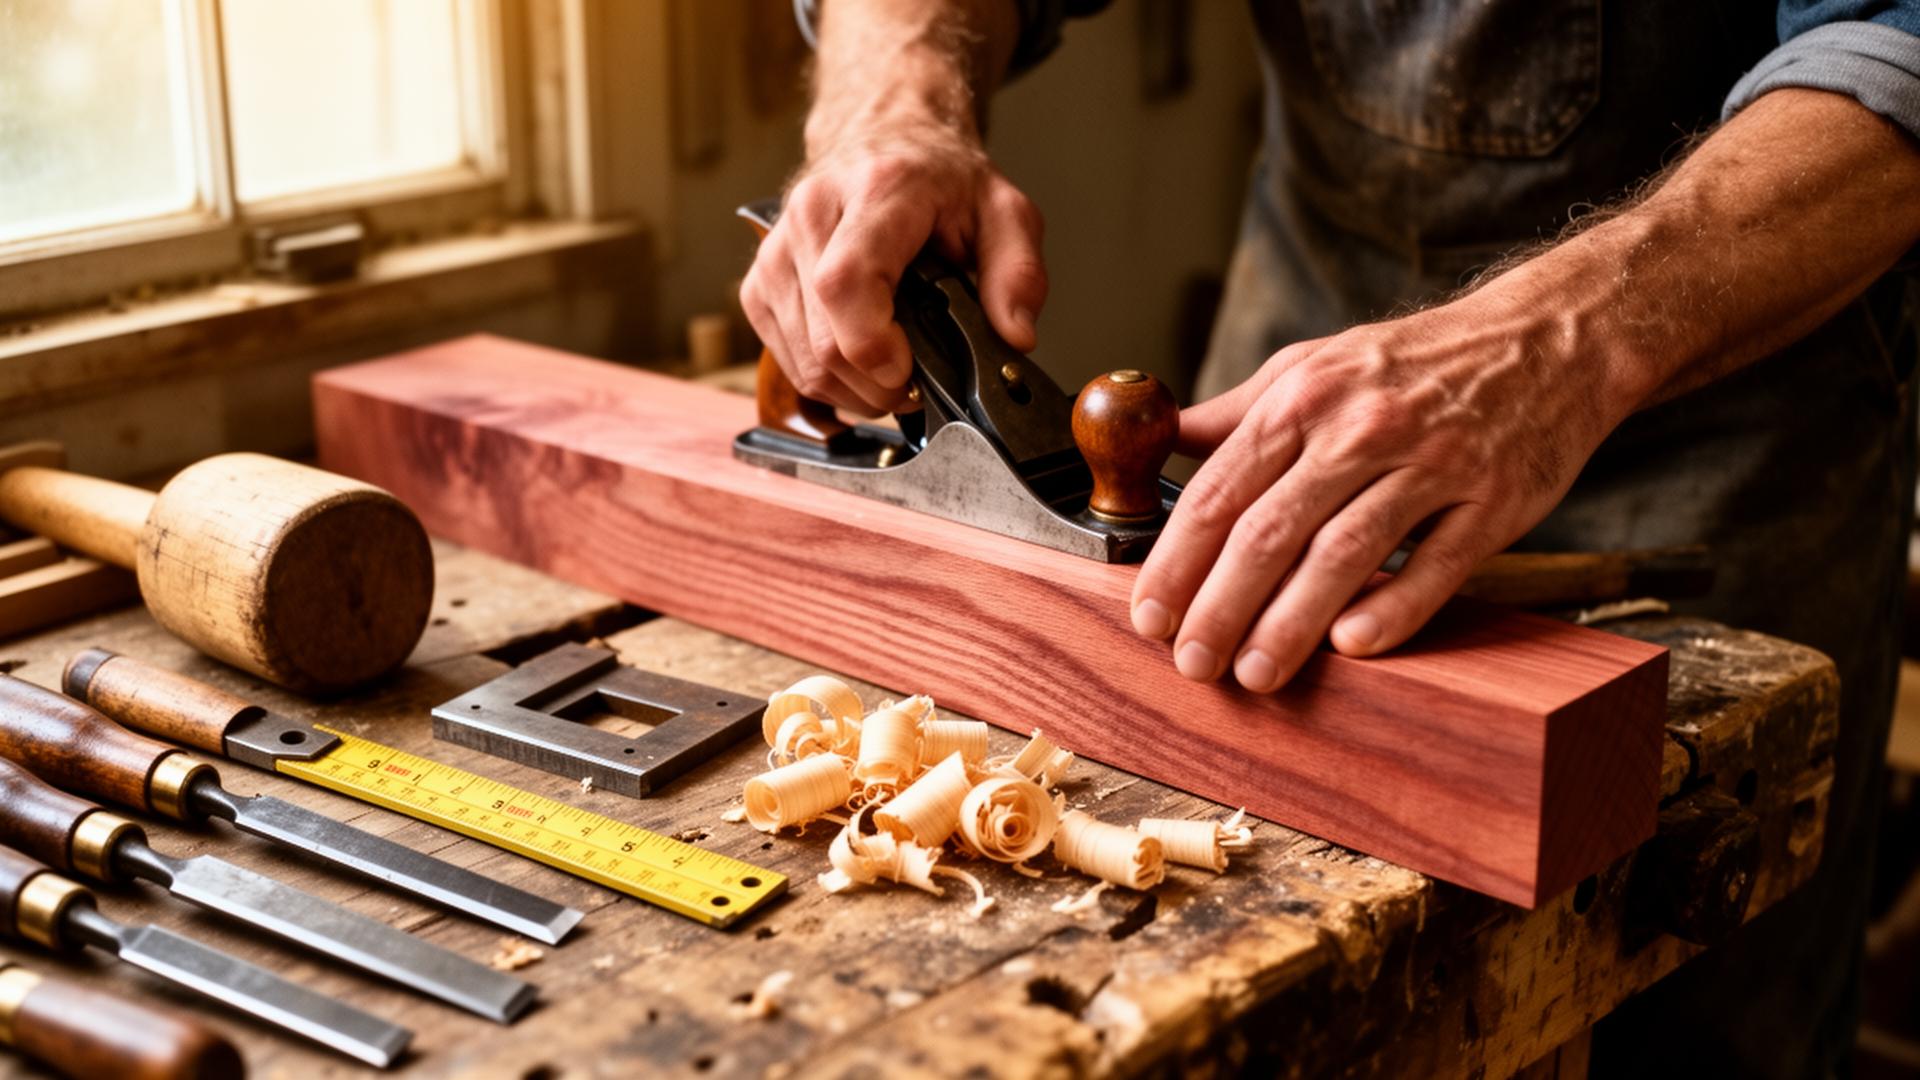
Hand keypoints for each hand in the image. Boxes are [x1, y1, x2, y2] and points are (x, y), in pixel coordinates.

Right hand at [739, 122, 1047, 416]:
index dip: (871, 345)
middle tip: (918, 383)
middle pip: (823, 338)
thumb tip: (1015, 336)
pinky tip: (860, 361)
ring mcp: (775, 251)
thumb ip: (1019, 273)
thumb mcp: (1005, 211)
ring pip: (803, 361)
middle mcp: (811, 215)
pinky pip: (786, 360)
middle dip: (877, 385)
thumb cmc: (938, 179)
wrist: (881, 137)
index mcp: (876, 190)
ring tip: (894, 371)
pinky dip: (828, 380)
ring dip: (854, 390)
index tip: (908, 373)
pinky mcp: (757, 283)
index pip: (845, 282)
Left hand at [1129, 290, 1634, 691]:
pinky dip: (1392, 608)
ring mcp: (1431, 464)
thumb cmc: (1417, 361)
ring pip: (1344, 554)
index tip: (1147, 615)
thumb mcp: (1316, 362)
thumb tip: (1161, 441)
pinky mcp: (1494, 499)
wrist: (1548, 337)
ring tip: (1256, 674)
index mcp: (1304, 398)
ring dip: (1291, 623)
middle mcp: (1361, 429)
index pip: (1220, 491)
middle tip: (1192, 662)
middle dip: (1220, 606)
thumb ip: (1238, 411)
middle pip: (1270, 531)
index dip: (1177, 561)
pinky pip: (1437, 564)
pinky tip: (1352, 646)